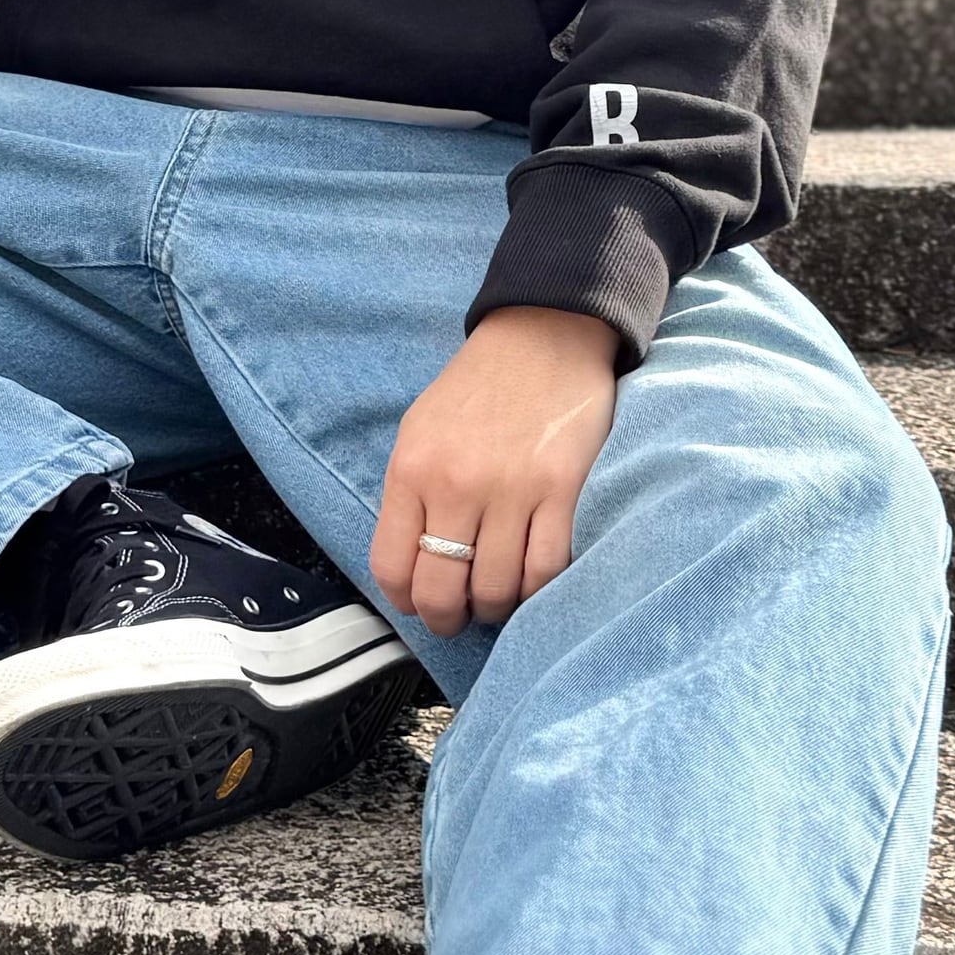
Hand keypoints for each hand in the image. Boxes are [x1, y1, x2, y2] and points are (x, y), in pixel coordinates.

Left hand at [370, 305, 621, 637]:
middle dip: (448, 619)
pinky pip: (546, 568)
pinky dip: (537, 590)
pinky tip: (532, 581)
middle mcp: (456, 483)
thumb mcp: (419, 430)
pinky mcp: (562, 489)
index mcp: (412, 469)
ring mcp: (511, 488)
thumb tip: (410, 565)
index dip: (406, 602)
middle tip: (460, 615)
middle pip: (441, 590)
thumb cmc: (479, 388)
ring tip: (498, 596)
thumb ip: (409, 494)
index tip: (422, 603)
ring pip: (495, 589)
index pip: (392, 567)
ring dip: (495, 607)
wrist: (543, 336)